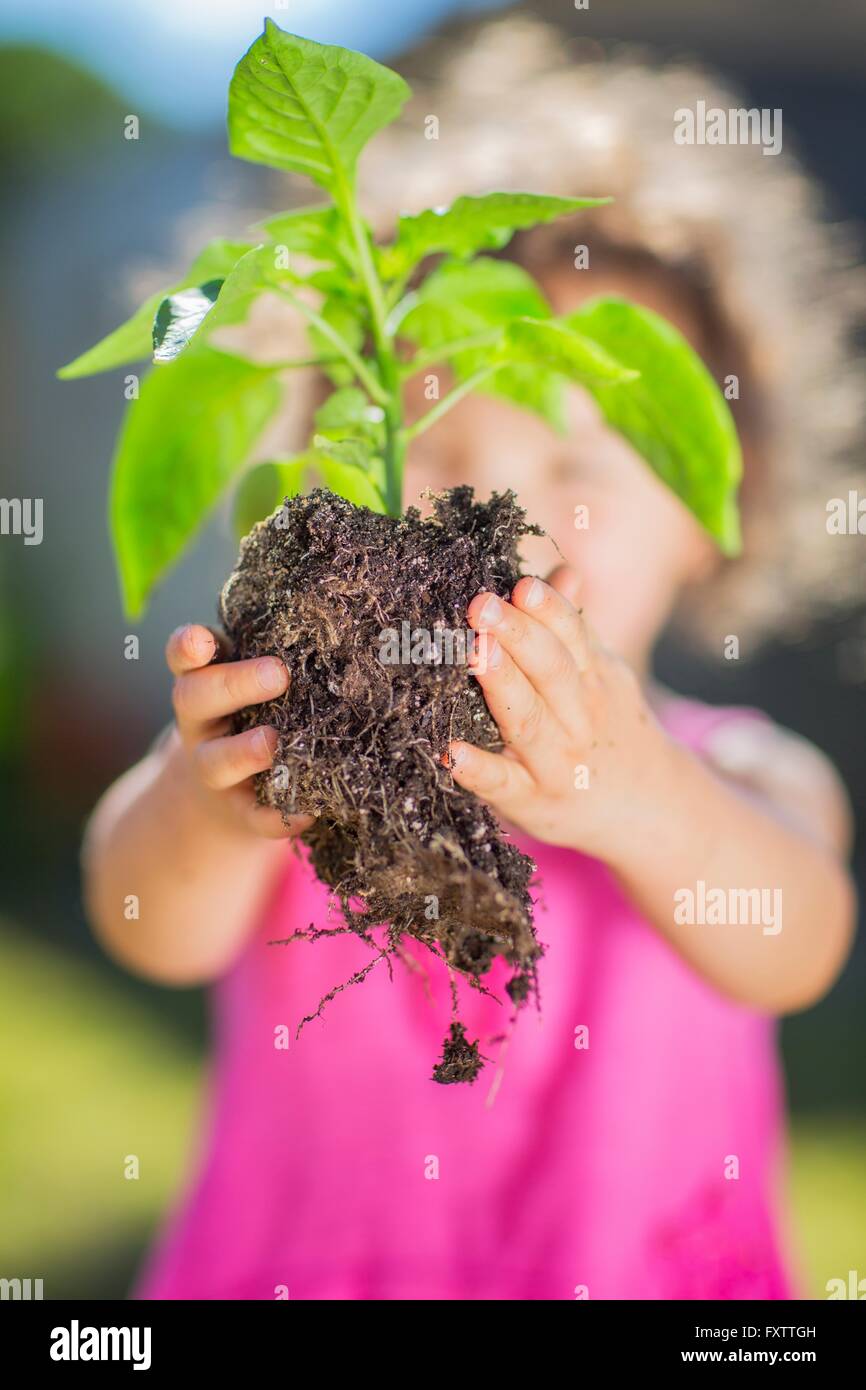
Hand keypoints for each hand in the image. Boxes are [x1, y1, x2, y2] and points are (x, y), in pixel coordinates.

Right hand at [166, 623, 311, 839]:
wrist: (221, 797)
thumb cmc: (250, 717)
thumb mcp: (249, 682)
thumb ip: (272, 652)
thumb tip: (340, 613)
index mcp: (203, 682)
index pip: (183, 656)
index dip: (188, 646)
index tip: (201, 639)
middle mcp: (200, 724)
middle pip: (195, 699)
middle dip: (234, 684)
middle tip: (279, 674)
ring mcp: (213, 769)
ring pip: (215, 761)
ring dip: (243, 751)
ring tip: (274, 742)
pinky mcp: (237, 812)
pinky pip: (254, 816)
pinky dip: (278, 815)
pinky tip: (310, 811)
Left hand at [448, 568, 672, 860]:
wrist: (646, 811)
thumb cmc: (607, 729)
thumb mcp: (603, 677)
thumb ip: (575, 629)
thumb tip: (563, 571)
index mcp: (593, 677)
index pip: (572, 635)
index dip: (548, 608)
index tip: (522, 583)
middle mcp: (577, 716)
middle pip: (550, 670)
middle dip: (517, 634)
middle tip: (481, 604)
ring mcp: (553, 761)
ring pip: (527, 720)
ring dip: (501, 686)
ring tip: (474, 653)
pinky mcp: (529, 801)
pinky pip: (502, 784)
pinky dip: (478, 769)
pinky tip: (450, 753)